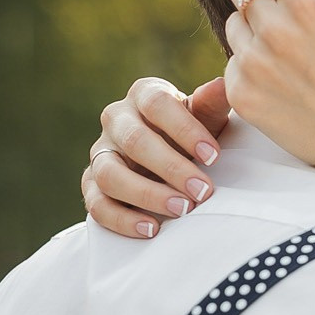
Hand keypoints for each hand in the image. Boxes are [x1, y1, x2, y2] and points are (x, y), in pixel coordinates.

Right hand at [83, 78, 229, 238]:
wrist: (169, 158)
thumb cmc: (191, 134)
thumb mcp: (206, 119)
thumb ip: (211, 104)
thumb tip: (223, 85)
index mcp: (144, 95)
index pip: (157, 103)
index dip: (185, 129)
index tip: (214, 156)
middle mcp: (116, 120)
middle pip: (134, 140)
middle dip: (171, 168)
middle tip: (203, 191)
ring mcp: (101, 153)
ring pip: (110, 173)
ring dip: (147, 195)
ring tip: (182, 210)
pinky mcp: (92, 185)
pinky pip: (97, 204)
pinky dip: (123, 220)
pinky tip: (152, 229)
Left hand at [224, 0, 314, 188]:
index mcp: (306, 1)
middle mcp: (274, 29)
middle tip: (292, 26)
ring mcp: (254, 63)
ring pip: (232, 24)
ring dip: (253, 34)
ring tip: (290, 58)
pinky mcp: (241, 93)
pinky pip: (231, 62)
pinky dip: (250, 69)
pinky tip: (282, 83)